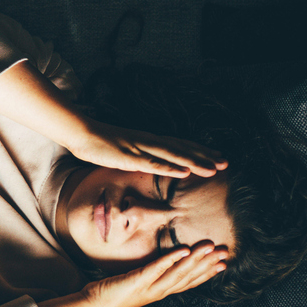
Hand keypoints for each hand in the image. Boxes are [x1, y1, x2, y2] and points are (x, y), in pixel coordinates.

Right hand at [66, 119, 227, 178]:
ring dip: (194, 162)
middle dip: (204, 156)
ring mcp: (140, 149)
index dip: (198, 151)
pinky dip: (170, 168)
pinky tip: (184, 172)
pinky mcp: (130, 157)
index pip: (179, 145)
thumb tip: (149, 163)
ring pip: (173, 156)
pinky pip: (153, 164)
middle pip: (181, 149)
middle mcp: (149, 142)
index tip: (216, 157)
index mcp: (148, 141)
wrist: (81, 133)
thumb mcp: (124, 151)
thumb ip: (138, 156)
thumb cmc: (100, 143)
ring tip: (214, 169)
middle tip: (226, 163)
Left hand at [84, 242, 228, 306]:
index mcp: (159, 292)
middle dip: (209, 265)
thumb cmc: (111, 293)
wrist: (92, 306)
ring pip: (178, 273)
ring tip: (211, 248)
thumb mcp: (135, 283)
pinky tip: (184, 250)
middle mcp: (158, 292)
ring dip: (196, 260)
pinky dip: (172, 259)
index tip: (223, 264)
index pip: (188, 282)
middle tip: (227, 253)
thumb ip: (149, 277)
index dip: (206, 273)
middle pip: (189, 277)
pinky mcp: (137, 281)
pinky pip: (157, 269)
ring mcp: (149, 288)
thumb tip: (158, 266)